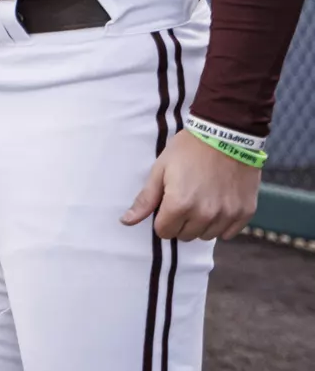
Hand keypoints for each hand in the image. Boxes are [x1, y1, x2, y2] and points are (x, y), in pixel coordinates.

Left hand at [121, 129, 261, 240]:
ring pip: (206, 236)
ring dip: (200, 224)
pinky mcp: (245, 213)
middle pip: (185, 236)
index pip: (164, 232)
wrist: (226, 135)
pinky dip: (221, 224)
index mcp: (179, 205)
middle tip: (184, 199)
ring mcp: (227, 215)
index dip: (161, 219)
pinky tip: (218, 205)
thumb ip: (145, 199)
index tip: (166, 204)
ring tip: (201, 200)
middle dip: (180, 222)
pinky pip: (228, 233)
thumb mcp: (160, 170)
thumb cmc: (188, 150)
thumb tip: (127, 221)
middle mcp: (204, 215)